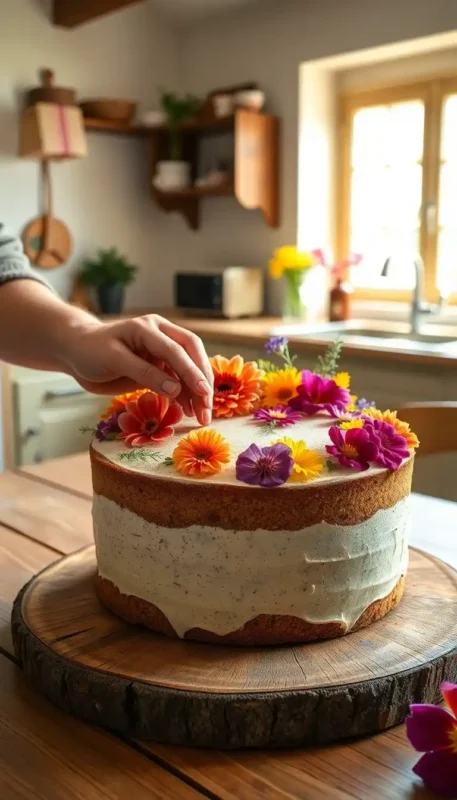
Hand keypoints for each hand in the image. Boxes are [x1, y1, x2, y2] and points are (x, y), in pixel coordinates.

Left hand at [62, 314, 213, 425]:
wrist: (76, 352)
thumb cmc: (90, 350)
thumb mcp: (114, 360)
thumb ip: (145, 373)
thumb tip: (175, 389)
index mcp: (150, 328)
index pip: (177, 349)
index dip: (191, 371)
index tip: (202, 392)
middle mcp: (161, 336)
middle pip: (191, 356)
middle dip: (202, 382)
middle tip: (207, 408)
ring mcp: (161, 352)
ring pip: (188, 370)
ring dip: (196, 393)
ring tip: (202, 417)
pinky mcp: (158, 368)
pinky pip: (178, 381)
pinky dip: (185, 396)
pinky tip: (189, 411)